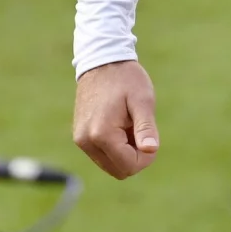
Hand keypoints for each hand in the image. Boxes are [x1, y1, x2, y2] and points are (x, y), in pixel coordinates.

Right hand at [72, 61, 159, 178]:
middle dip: (135, 156)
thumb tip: (151, 150)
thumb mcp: (142, 100)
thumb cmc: (126, 79)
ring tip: (128, 124)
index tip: (150, 135)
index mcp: (102, 134)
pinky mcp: (79, 136)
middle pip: (119, 171)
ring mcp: (80, 140)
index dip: (146, 157)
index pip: (129, 166)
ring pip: (110, 165)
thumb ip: (146, 127)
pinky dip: (115, 147)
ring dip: (125, 152)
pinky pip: (102, 155)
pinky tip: (119, 124)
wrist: (102, 61)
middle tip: (139, 128)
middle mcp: (86, 141)